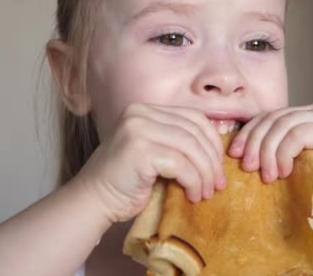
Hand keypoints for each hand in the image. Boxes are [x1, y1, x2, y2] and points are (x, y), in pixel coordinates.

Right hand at [71, 103, 224, 222]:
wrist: (93, 201)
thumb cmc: (127, 182)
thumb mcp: (155, 153)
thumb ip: (177, 143)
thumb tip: (218, 151)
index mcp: (146, 110)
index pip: (194, 118)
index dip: (213, 142)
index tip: (219, 167)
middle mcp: (140, 113)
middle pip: (195, 131)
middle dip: (212, 160)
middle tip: (218, 184)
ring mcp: (137, 129)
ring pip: (190, 147)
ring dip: (205, 173)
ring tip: (207, 192)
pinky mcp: (138, 150)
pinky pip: (181, 164)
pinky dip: (193, 181)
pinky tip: (193, 195)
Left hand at [228, 102, 312, 203]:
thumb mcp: (291, 163)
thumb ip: (273, 150)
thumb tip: (237, 150)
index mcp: (304, 115)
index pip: (268, 116)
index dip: (248, 133)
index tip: (233, 154)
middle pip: (273, 118)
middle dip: (254, 142)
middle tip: (247, 167)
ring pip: (282, 125)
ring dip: (268, 151)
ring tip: (267, 176)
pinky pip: (298, 134)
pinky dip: (284, 153)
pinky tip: (284, 172)